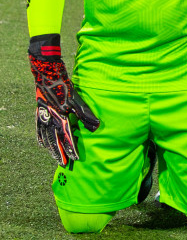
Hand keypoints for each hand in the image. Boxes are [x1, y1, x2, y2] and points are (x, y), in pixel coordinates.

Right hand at [29, 36, 99, 166]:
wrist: (47, 74)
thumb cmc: (65, 86)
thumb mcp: (77, 100)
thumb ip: (86, 115)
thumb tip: (96, 127)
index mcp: (60, 118)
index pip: (67, 138)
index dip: (72, 149)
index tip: (76, 159)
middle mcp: (50, 120)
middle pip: (55, 141)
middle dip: (60, 153)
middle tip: (64, 165)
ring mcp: (43, 117)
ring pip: (46, 138)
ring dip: (50, 149)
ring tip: (54, 157)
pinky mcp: (39, 113)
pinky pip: (38, 130)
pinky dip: (41, 138)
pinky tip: (43, 144)